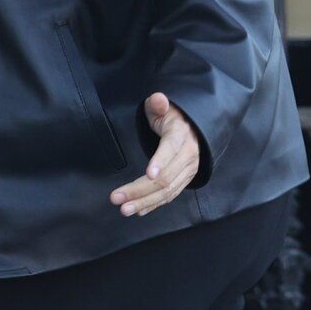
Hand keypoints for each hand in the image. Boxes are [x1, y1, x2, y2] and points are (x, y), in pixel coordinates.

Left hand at [110, 93, 200, 217]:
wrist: (193, 128)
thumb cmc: (172, 116)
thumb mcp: (164, 106)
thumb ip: (158, 103)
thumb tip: (159, 99)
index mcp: (181, 135)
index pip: (170, 150)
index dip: (159, 161)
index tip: (148, 174)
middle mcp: (188, 157)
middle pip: (165, 178)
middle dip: (140, 190)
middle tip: (117, 198)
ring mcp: (188, 171)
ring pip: (166, 192)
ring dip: (144, 202)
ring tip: (124, 209)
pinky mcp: (184, 181)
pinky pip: (169, 196)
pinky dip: (153, 205)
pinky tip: (139, 210)